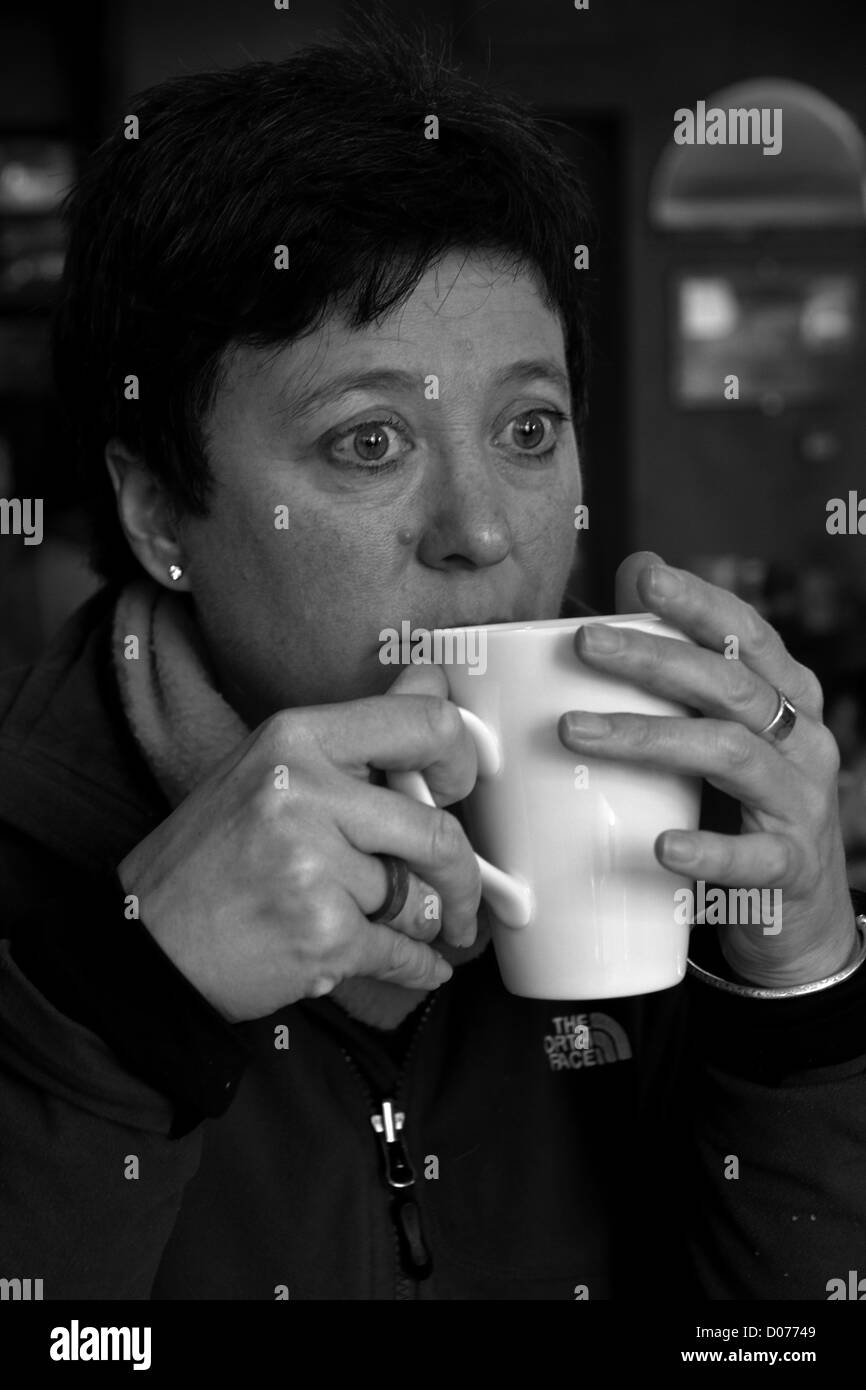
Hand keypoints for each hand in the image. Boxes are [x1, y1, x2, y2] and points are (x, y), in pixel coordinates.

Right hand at [117, 664, 480, 1021]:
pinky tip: (415, 964)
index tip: (456, 789)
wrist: (147, 942)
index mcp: (297, 739)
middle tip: (464, 895)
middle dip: (464, 878)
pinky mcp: (319, 934)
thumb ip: (359, 734)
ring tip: (390, 924)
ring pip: (417, 898)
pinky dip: (418, 966)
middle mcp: (305, 794)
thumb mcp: (272, 768)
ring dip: (420, 923)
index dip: (459, 761)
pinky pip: (405, 951)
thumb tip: (434, 682)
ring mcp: (312, 866)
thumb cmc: (211, 855)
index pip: (423, 724)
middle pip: (436, 830)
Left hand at [557, 551, 856, 988]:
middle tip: (584, 642)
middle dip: (654, 657)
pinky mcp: (791, 870)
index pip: (748, 636)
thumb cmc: (741, 813)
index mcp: (786, 701)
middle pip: (730, 685)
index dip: (700, 601)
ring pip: (729, 754)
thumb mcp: (719, 738)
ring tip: (575, 731)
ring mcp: (801, 804)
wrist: (800, 924)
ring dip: (649, 738)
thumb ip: (680, 673)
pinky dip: (706, 850)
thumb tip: (621, 582)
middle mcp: (803, 741)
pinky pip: (751, 856)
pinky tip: (660, 845)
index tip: (643, 575)